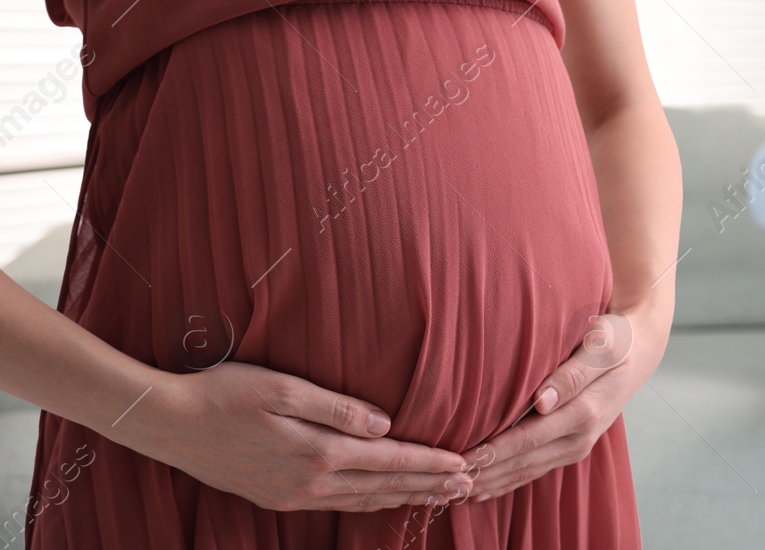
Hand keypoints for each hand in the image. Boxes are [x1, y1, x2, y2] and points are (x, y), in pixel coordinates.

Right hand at [129, 362, 473, 511]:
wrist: (167, 423)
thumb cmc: (224, 392)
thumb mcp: (283, 387)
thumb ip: (338, 408)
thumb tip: (386, 425)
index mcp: (318, 452)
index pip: (390, 461)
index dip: (429, 464)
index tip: (464, 464)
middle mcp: (309, 482)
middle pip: (383, 488)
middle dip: (428, 487)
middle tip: (468, 486)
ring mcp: (292, 495)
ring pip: (363, 501)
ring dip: (403, 498)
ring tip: (438, 496)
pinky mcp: (276, 498)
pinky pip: (337, 505)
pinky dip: (370, 503)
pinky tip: (383, 499)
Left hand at [463, 308, 665, 501]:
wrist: (639, 352)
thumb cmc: (615, 340)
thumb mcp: (601, 346)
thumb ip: (572, 374)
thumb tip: (542, 401)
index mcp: (585, 411)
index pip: (529, 437)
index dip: (495, 450)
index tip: (462, 458)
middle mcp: (581, 437)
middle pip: (524, 462)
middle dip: (485, 473)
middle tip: (446, 479)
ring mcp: (577, 446)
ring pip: (527, 472)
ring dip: (493, 482)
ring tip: (455, 489)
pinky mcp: (572, 448)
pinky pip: (536, 471)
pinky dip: (508, 482)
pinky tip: (483, 491)